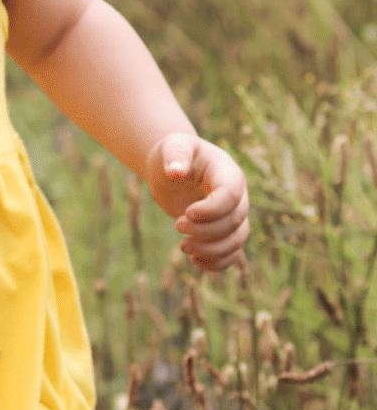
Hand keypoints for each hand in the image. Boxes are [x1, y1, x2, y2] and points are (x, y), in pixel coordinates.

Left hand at [145, 132, 249, 272]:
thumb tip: (175, 172)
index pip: (231, 195)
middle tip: (176, 225)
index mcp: (227, 173)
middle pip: (233, 221)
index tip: (186, 213)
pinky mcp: (223, 231)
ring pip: (237, 240)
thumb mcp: (172, 146)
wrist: (174, 166)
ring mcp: (232, 215)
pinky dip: (217, 263)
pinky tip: (195, 261)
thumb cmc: (174, 153)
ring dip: (212, 250)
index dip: (212, 210)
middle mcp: (237, 196)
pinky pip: (232, 253)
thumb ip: (175, 155)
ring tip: (183, 247)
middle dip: (204, 231)